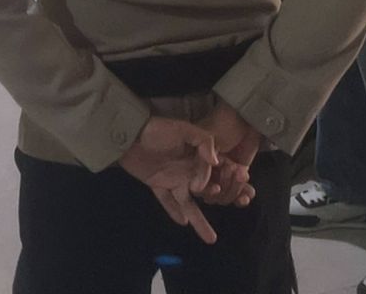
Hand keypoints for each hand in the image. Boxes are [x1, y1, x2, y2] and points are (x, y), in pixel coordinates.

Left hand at [117, 116, 220, 243]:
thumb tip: (216, 161)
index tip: (231, 184)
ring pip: (188, 203)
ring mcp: (172, 179)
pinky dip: (173, 211)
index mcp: (196, 156)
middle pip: (206, 191)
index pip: (213, 172)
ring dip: (199, 221)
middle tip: (237, 207)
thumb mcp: (182, 128)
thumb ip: (203, 140)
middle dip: (219, 200)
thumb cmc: (157, 128)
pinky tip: (183, 222)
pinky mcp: (157, 184)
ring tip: (211, 239)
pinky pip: (167, 201)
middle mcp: (187, 170)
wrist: (129, 132)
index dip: (224, 179)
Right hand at [193, 101, 260, 207]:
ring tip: (241, 175)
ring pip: (225, 197)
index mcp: (195, 164)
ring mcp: (223, 175)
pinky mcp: (237, 176)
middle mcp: (207, 172)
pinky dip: (242, 198)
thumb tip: (200, 183)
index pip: (197, 188)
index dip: (206, 191)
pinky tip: (247, 196)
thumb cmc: (222, 123)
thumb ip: (202, 160)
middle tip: (231, 171)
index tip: (216, 187)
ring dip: (234, 191)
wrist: (244, 117)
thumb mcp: (208, 141)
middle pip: (212, 196)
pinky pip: (237, 194)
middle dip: (223, 190)